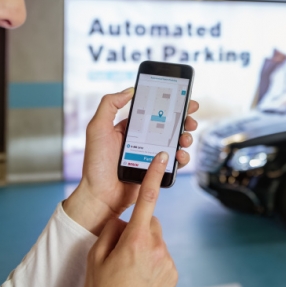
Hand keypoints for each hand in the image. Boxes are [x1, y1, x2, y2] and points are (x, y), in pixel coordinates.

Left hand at [64, 87, 199, 233]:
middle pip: (169, 124)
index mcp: (131, 127)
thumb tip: (130, 90)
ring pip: (175, 142)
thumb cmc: (95, 164)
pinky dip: (182, 156)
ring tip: (185, 138)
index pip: (154, 111)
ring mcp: (151, 155)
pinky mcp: (157, 171)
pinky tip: (180, 155)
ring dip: (185, 137)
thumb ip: (109, 105)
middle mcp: (143, 139)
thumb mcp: (97, 128)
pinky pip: (174, 161)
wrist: (100, 196)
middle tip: (190, 119)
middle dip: (184, 119)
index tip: (184, 98)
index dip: (170, 104)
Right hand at [84, 152, 176, 286]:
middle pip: (148, 223)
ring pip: (155, 241)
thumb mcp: (95, 259)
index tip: (161, 158)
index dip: (153, 176)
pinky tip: (138, 277)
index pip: (146, 200)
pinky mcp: (173, 273)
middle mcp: (156, 248)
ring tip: (127, 270)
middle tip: (120, 251)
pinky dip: (151, 261)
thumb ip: (109, 231)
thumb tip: (122, 220)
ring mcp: (167, 262)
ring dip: (144, 247)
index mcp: (135, 241)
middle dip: (136, 229)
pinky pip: (161, 256)